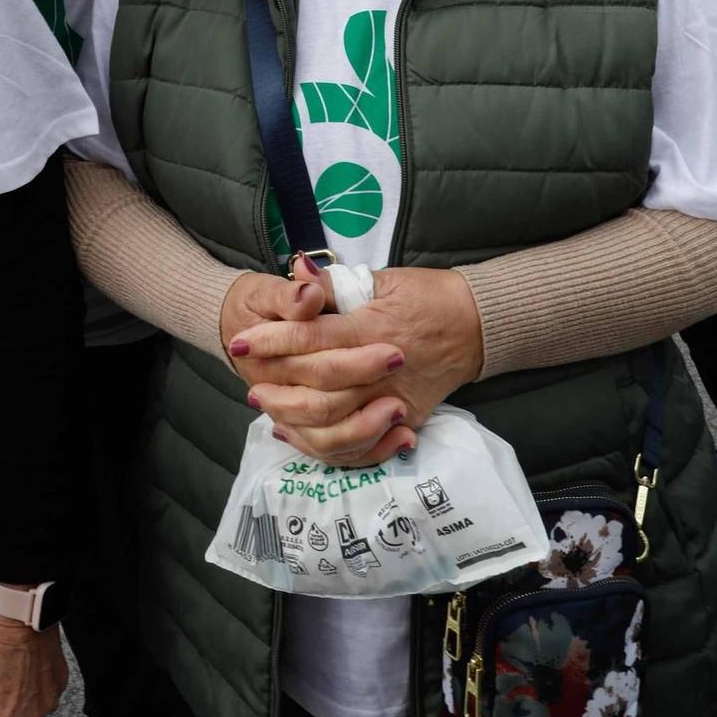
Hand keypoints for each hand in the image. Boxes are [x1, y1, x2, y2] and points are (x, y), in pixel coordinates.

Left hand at [225, 259, 464, 467]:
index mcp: (372, 329)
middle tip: (246, 375)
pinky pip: (358, 445)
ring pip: (335, 427)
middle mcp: (380, 372)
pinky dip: (324, 445)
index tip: (240, 340)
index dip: (271, 340)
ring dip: (294, 419)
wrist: (476, 325)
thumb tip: (296, 271)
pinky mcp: (403, 421)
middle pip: (318, 390)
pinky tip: (296, 434)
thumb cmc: (428, 295)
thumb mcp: (382, 278)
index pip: (311, 339)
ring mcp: (393, 402)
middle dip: (276, 384)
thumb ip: (334, 283)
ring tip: (266, 405)